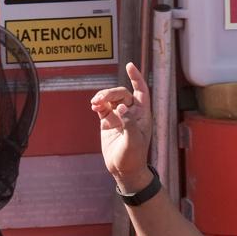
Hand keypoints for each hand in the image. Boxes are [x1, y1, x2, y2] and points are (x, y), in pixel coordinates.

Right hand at [90, 61, 154, 192]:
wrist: (123, 170)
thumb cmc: (134, 157)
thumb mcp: (133, 141)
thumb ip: (129, 123)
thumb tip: (122, 107)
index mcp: (143, 115)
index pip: (141, 91)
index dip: (136, 78)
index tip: (129, 65)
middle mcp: (132, 113)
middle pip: (121, 93)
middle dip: (111, 92)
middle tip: (101, 99)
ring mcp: (119, 117)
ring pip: (110, 99)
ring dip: (102, 97)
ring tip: (95, 103)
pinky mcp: (108, 122)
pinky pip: (102, 107)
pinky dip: (97, 104)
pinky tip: (94, 106)